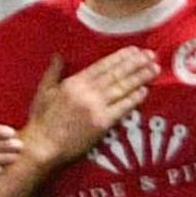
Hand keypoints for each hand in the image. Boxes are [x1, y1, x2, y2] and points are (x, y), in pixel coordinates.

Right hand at [19, 48, 157, 168]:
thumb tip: (58, 56)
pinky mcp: (102, 123)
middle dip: (135, 63)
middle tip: (151, 55)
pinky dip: (134, 98)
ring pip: (122, 88)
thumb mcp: (43, 91)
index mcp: (74, 82)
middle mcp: (87, 92)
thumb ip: (53, 72)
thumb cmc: (41, 120)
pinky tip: (144, 91)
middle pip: (116, 74)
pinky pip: (122, 108)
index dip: (120, 57)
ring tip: (154, 69)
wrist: (42, 146)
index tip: (134, 50)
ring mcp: (96, 107)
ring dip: (140, 77)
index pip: (102, 66)